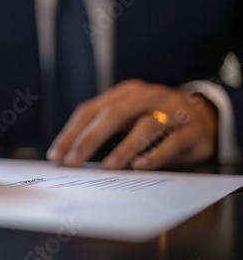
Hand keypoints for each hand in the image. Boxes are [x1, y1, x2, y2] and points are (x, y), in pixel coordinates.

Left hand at [47, 79, 217, 169]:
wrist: (204, 116)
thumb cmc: (154, 119)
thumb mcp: (127, 118)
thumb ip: (102, 131)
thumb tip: (68, 157)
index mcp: (124, 93)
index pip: (90, 110)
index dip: (71, 133)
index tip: (56, 156)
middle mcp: (146, 97)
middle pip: (113, 115)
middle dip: (89, 139)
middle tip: (73, 162)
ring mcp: (171, 110)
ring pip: (145, 126)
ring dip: (124, 147)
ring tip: (108, 167)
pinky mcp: (191, 130)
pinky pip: (172, 141)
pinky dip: (155, 154)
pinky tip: (140, 166)